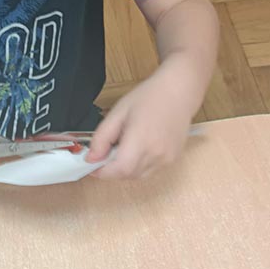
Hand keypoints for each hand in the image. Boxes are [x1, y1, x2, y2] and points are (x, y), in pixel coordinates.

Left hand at [85, 59, 196, 179]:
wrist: (178, 92)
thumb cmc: (148, 97)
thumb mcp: (118, 113)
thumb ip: (102, 138)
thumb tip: (91, 159)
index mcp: (141, 140)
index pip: (119, 170)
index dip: (103, 172)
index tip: (93, 166)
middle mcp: (157, 154)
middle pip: (128, 176)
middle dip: (113, 170)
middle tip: (108, 152)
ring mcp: (167, 159)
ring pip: (139, 175)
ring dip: (127, 168)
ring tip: (126, 145)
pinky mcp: (173, 159)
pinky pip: (151, 170)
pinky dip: (140, 164)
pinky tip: (141, 146)